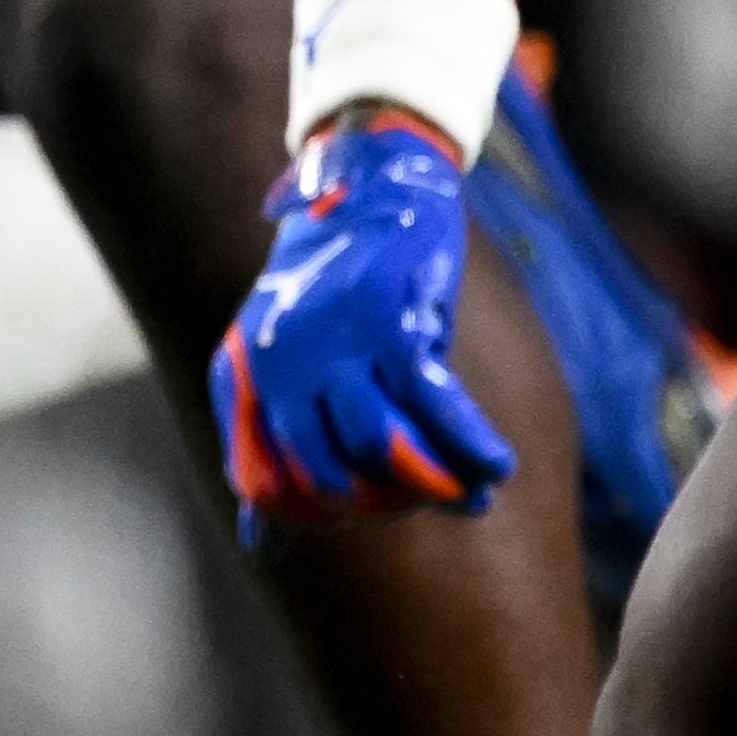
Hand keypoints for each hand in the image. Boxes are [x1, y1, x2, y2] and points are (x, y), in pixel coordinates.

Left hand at [215, 113, 517, 522]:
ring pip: (379, 448)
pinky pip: (432, 405)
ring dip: (429, 487)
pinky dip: (468, 446)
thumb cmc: (328, 290)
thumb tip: (266, 548)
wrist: (370, 186)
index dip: (318, 515)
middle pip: (328, 476)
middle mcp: (276, 362)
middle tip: (422, 500)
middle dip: (382, 505)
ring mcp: (333, 341)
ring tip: (466, 496)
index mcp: (242, 376)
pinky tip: (494, 469)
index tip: (363, 512)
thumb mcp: (280, 364)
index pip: (265, 486)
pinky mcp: (390, 318)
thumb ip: (267, 449)